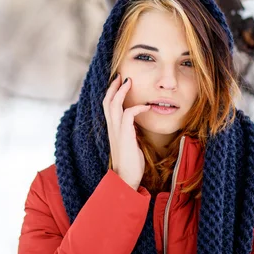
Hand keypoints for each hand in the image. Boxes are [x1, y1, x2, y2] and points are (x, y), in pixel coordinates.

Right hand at [102, 74, 150, 189]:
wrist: (126, 178)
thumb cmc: (131, 164)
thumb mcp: (130, 143)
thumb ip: (130, 133)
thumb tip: (136, 126)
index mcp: (112, 129)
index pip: (107, 106)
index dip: (111, 93)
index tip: (118, 82)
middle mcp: (111, 128)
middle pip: (107, 101)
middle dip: (113, 87)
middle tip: (121, 75)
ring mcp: (116, 131)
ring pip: (113, 104)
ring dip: (121, 91)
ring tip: (129, 81)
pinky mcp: (124, 135)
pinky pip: (128, 114)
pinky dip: (137, 107)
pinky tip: (146, 106)